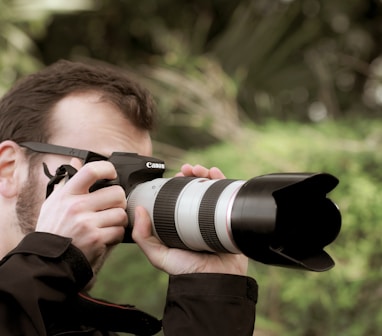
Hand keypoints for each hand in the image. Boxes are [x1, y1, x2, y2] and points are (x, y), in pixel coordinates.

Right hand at [35, 159, 127, 270]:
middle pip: (117, 193)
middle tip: (112, 207)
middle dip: (119, 201)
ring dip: (119, 220)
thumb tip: (76, 161)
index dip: (108, 169)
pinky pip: (119, 231)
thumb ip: (67, 182)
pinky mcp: (96, 239)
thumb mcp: (54, 203)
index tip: (112, 175)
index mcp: (67, 194)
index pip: (91, 170)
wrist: (47, 261)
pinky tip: (106, 237)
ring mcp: (87, 223)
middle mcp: (77, 207)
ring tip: (108, 224)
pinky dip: (116, 235)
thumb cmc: (53, 230)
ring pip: (121, 213)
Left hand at [132, 164, 247, 275]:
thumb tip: (138, 210)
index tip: (175, 175)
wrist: (216, 281)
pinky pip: (227, 196)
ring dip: (206, 175)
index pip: (180, 197)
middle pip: (197, 190)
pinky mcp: (229, 218)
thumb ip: (144, 237)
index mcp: (182, 223)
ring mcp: (215, 217)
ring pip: (212, 190)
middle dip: (192, 175)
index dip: (177, 184)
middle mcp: (198, 218)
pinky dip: (223, 182)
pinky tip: (216, 175)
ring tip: (200, 170)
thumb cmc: (188, 271)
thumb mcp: (159, 256)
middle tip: (188, 170)